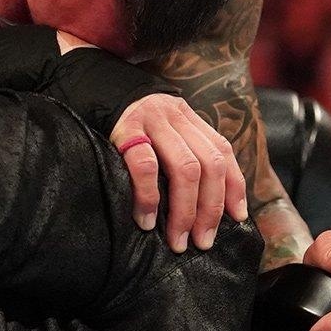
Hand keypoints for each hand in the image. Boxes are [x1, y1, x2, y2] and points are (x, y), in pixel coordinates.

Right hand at [111, 93, 247, 251]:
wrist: (93, 90)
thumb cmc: (132, 127)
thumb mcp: (165, 132)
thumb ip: (185, 154)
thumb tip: (205, 205)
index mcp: (190, 119)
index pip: (222, 152)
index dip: (234, 186)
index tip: (237, 217)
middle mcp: (177, 117)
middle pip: (209, 165)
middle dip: (210, 209)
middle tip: (203, 240)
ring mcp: (152, 122)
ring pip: (185, 168)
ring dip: (185, 211)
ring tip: (178, 239)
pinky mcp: (125, 131)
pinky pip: (145, 166)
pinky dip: (149, 198)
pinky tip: (146, 221)